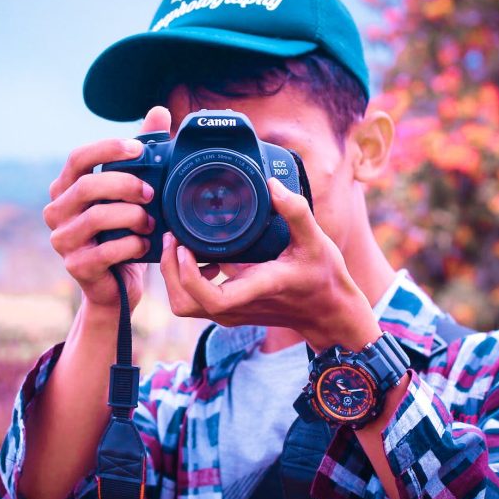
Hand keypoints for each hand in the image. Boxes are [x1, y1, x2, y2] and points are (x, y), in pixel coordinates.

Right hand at [43, 107, 169, 311]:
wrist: (116, 288)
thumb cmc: (124, 234)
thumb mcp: (133, 194)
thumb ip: (142, 155)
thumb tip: (158, 112)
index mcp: (66, 188)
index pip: (77, 157)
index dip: (107, 148)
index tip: (139, 148)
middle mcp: (57, 212)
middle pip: (87, 186)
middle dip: (125, 185)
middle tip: (152, 192)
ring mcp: (62, 241)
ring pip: (96, 218)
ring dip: (131, 217)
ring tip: (150, 222)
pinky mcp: (76, 266)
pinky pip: (105, 251)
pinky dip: (130, 245)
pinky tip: (143, 244)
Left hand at [159, 177, 381, 349]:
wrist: (328, 314)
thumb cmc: (323, 278)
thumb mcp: (317, 241)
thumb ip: (296, 212)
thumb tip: (273, 184)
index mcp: (258, 289)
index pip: (211, 298)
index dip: (188, 274)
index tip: (184, 246)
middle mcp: (238, 306)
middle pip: (184, 303)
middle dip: (169, 271)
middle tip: (172, 237)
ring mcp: (231, 312)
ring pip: (185, 304)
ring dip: (175, 275)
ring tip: (180, 243)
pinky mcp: (230, 310)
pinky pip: (195, 300)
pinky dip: (186, 279)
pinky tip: (201, 256)